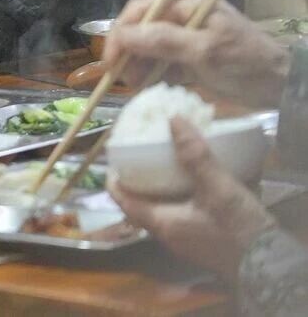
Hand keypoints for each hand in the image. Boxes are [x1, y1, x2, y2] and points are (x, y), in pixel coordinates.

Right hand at [103, 0, 289, 106]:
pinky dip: (153, 72)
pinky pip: (163, 59)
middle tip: (122, 78)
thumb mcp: (204, 51)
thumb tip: (123, 35)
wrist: (282, 86)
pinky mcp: (191, 53)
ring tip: (134, 85)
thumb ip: (163, 41)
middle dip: (128, 51)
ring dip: (138, 64)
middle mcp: (185, 11)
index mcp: (188, 1)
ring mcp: (188, 32)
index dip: (121, 33)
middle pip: (143, 27)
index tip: (110, 61)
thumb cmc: (246, 64)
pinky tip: (148, 85)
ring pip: (150, 45)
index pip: (142, 10)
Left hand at [111, 117, 275, 277]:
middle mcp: (168, 233)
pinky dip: (177, 195)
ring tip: (160, 161)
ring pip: (160, 209)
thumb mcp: (217, 187)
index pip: (124, 201)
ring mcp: (185, 239)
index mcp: (162, 222)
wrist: (271, 264)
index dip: (114, 180)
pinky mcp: (202, 239)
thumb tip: (173, 120)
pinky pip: (179, 214)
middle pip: (139, 205)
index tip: (112, 158)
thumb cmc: (237, 228)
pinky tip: (190, 180)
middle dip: (136, 180)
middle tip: (137, 154)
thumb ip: (195, 155)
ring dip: (157, 187)